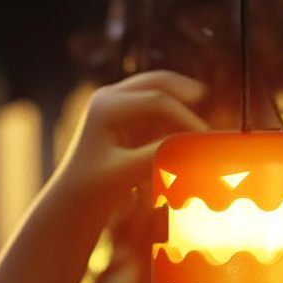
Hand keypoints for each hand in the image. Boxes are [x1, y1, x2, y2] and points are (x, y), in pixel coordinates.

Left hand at [52, 71, 209, 216]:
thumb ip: (159, 154)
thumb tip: (194, 144)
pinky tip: (183, 138)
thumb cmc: (94, 189)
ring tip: (199, 130)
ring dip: (180, 106)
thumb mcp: (126, 173)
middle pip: (157, 82)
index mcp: (105, 106)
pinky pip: (156, 109)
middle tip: (208, 101)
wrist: (73, 200)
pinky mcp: (124, 117)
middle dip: (184, 91)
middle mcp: (109, 97)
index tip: (206, 139)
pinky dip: (172, 119)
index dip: (185, 117)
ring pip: (158, 91)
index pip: (156, 101)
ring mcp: (116, 104)